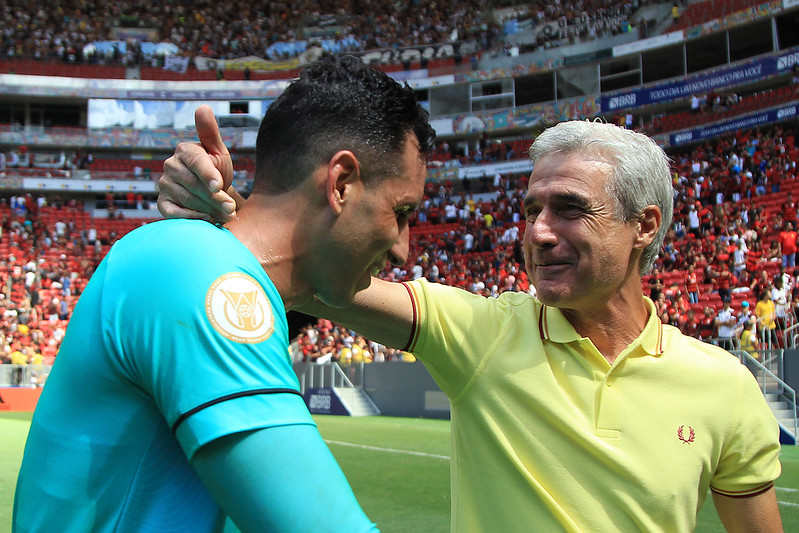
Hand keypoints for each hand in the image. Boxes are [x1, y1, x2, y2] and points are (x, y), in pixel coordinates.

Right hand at [158, 105, 237, 221]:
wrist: (212, 193)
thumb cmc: (217, 169)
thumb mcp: (218, 151)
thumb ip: (210, 132)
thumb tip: (203, 107)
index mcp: (184, 150)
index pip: (196, 162)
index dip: (208, 174)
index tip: (219, 186)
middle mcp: (170, 166)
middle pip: (194, 185)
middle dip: (216, 198)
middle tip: (232, 208)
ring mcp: (164, 185)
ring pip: (189, 200)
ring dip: (210, 209)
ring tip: (228, 214)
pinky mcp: (162, 204)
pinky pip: (174, 213)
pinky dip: (192, 218)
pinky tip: (209, 220)